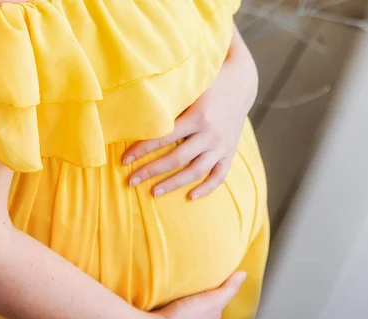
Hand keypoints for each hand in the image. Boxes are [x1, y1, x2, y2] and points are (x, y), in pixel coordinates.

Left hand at [123, 27, 257, 199]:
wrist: (243, 83)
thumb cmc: (208, 78)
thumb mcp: (191, 78)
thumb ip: (168, 84)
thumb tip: (140, 72)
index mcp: (197, 115)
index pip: (163, 137)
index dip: (141, 150)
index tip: (124, 160)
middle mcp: (210, 133)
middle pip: (175, 159)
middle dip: (150, 171)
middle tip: (130, 182)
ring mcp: (221, 145)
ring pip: (195, 171)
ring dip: (173, 184)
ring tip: (152, 193)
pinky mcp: (229, 152)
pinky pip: (219, 175)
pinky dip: (206, 188)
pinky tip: (190, 197)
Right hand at [141, 271, 246, 318]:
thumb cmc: (187, 318)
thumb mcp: (214, 300)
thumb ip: (228, 288)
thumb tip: (243, 274)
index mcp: (212, 317)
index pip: (218, 298)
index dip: (217, 285)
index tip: (214, 271)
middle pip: (202, 299)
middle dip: (201, 288)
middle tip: (197, 271)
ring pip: (188, 300)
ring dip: (186, 291)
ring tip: (183, 279)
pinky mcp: (167, 316)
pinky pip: (173, 302)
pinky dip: (174, 295)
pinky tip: (171, 290)